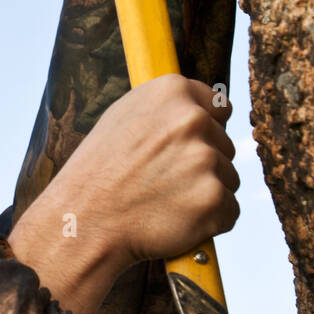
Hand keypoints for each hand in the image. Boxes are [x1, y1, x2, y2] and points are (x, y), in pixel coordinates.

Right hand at [65, 74, 239, 266]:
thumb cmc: (98, 173)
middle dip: (204, 165)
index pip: (220, 107)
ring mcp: (205, 159)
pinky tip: (175, 220)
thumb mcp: (123, 119)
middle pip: (226, 145)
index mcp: (172, 91)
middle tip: (163, 182)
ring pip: (228, 179)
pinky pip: (229, 211)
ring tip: (165, 202)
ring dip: (206, 193)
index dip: (205, 131)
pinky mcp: (214, 198)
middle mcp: (193, 119)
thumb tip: (198, 109)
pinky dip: (210, 221)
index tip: (187, 149)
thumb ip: (166, 109)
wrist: (84, 221)